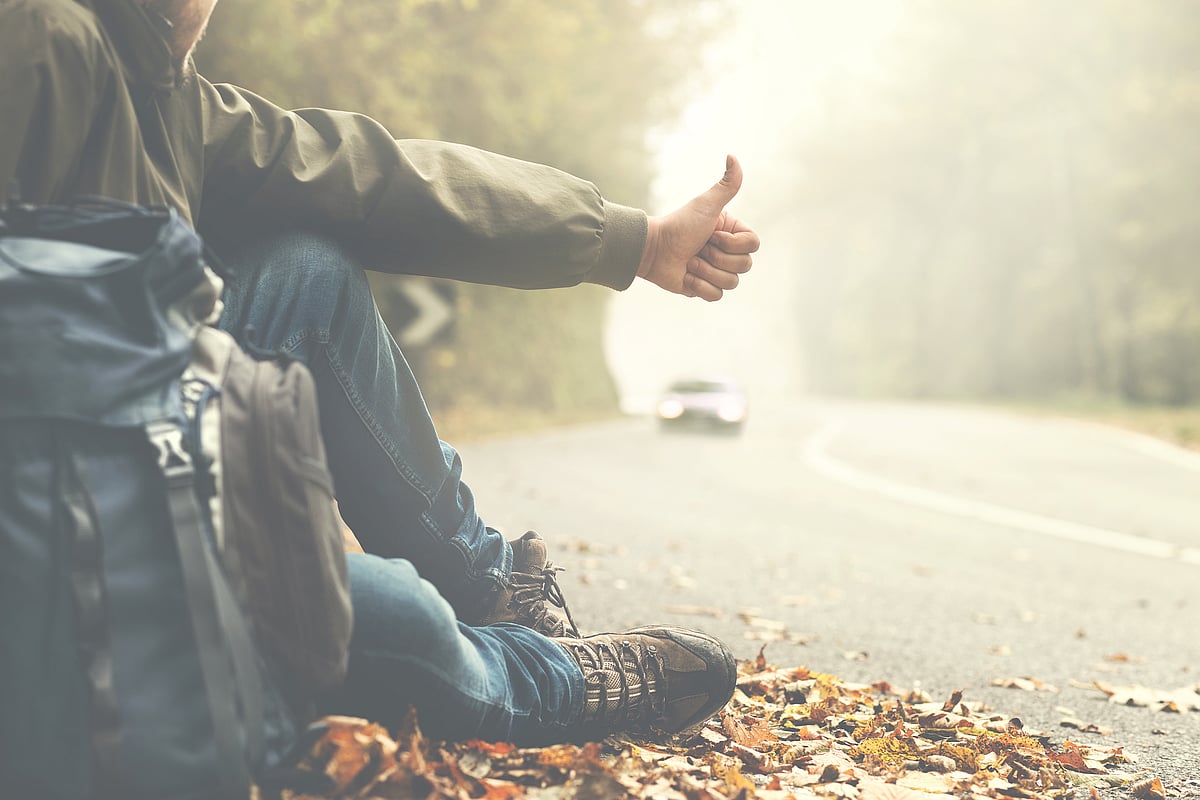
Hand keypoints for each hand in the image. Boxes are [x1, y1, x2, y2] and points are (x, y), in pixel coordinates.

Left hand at [637, 155, 759, 301]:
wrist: (654, 249)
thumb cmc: (679, 224)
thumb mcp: (706, 204)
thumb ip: (726, 184)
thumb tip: (733, 156)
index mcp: (732, 233)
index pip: (752, 245)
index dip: (732, 243)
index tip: (711, 234)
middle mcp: (728, 253)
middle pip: (744, 266)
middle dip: (717, 258)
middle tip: (698, 248)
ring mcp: (717, 272)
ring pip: (731, 283)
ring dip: (706, 272)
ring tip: (690, 262)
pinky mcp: (704, 289)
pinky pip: (716, 295)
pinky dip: (699, 286)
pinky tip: (686, 276)